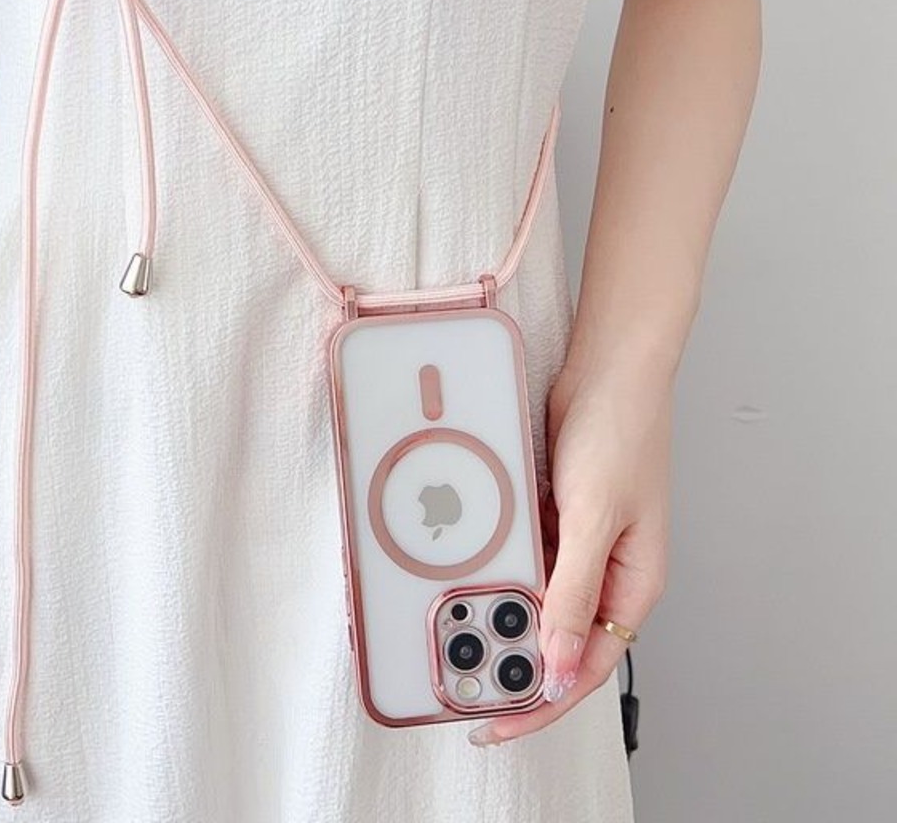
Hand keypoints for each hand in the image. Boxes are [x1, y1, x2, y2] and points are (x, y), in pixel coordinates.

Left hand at [469, 361, 670, 744]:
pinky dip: (499, 567)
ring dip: (501, 612)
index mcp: (632, 586)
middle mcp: (607, 573)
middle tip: (464, 679)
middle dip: (514, 661)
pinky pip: (523, 556)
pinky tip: (471, 573)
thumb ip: (574, 593)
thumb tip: (560, 665)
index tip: (498, 720)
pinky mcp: (555, 515)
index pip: (585, 668)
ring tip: (458, 631)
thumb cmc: (622, 432)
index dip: (542, 700)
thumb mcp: (595, 519)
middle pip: (557, 638)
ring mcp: (579, 544)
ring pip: (534, 597)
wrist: (606, 368)